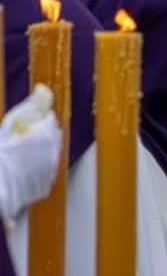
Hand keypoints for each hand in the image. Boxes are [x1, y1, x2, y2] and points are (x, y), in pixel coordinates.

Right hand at [0, 86, 61, 218]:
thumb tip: (44, 88)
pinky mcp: (43, 187)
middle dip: (39, 135)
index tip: (22, 123)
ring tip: (17, 154)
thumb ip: (35, 103)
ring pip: (48, 156)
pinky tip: (19, 169)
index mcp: (48, 135)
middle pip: (51, 137)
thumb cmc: (2, 149)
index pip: (48, 119)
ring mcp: (49, 172)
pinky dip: (34, 170)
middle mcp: (54, 153)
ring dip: (37, 152)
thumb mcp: (14, 119)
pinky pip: (42, 174)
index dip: (34, 119)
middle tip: (18, 138)